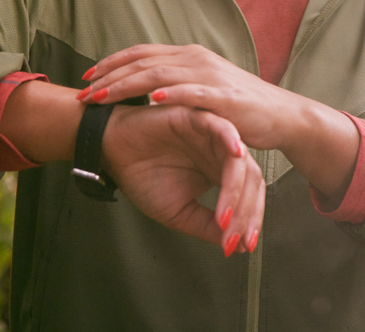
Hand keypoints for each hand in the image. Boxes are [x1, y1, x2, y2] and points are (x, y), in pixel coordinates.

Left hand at [81, 43, 293, 149]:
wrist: (281, 115)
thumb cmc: (240, 106)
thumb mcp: (204, 87)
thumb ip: (178, 83)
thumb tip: (145, 89)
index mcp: (190, 56)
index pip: (142, 53)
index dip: (112, 62)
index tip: (86, 76)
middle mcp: (197, 59)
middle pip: (143, 62)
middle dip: (108, 76)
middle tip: (81, 91)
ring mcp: (210, 76)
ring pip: (159, 76)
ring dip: (125, 86)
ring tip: (100, 97)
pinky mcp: (224, 97)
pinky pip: (192, 93)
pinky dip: (170, 94)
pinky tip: (150, 100)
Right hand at [101, 103, 264, 256]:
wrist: (112, 151)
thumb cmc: (143, 176)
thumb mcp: (179, 211)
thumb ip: (206, 225)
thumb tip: (236, 246)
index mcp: (221, 174)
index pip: (249, 196)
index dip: (249, 220)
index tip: (243, 246)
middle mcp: (222, 155)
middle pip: (252, 180)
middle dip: (247, 211)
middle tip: (235, 236)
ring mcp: (214, 137)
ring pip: (241, 161)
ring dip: (237, 191)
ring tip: (224, 217)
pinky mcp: (199, 118)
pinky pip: (222, 127)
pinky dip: (231, 140)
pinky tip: (235, 156)